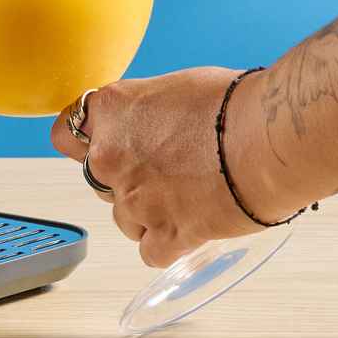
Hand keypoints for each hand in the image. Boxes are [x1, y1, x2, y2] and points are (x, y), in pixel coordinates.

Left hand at [53, 67, 267, 266]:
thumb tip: (150, 123)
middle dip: (126, 177)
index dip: (91, 139)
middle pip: (97, 178)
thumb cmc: (236, 104)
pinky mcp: (161, 234)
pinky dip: (169, 243)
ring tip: (191, 194)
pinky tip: (194, 225)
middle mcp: (110, 155)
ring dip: (149, 212)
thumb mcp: (176, 86)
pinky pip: (150, 250)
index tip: (108, 143)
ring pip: (123, 218)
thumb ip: (146, 110)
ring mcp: (132, 199)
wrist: (269, 139)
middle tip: (167, 168)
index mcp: (111, 111)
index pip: (68, 131)